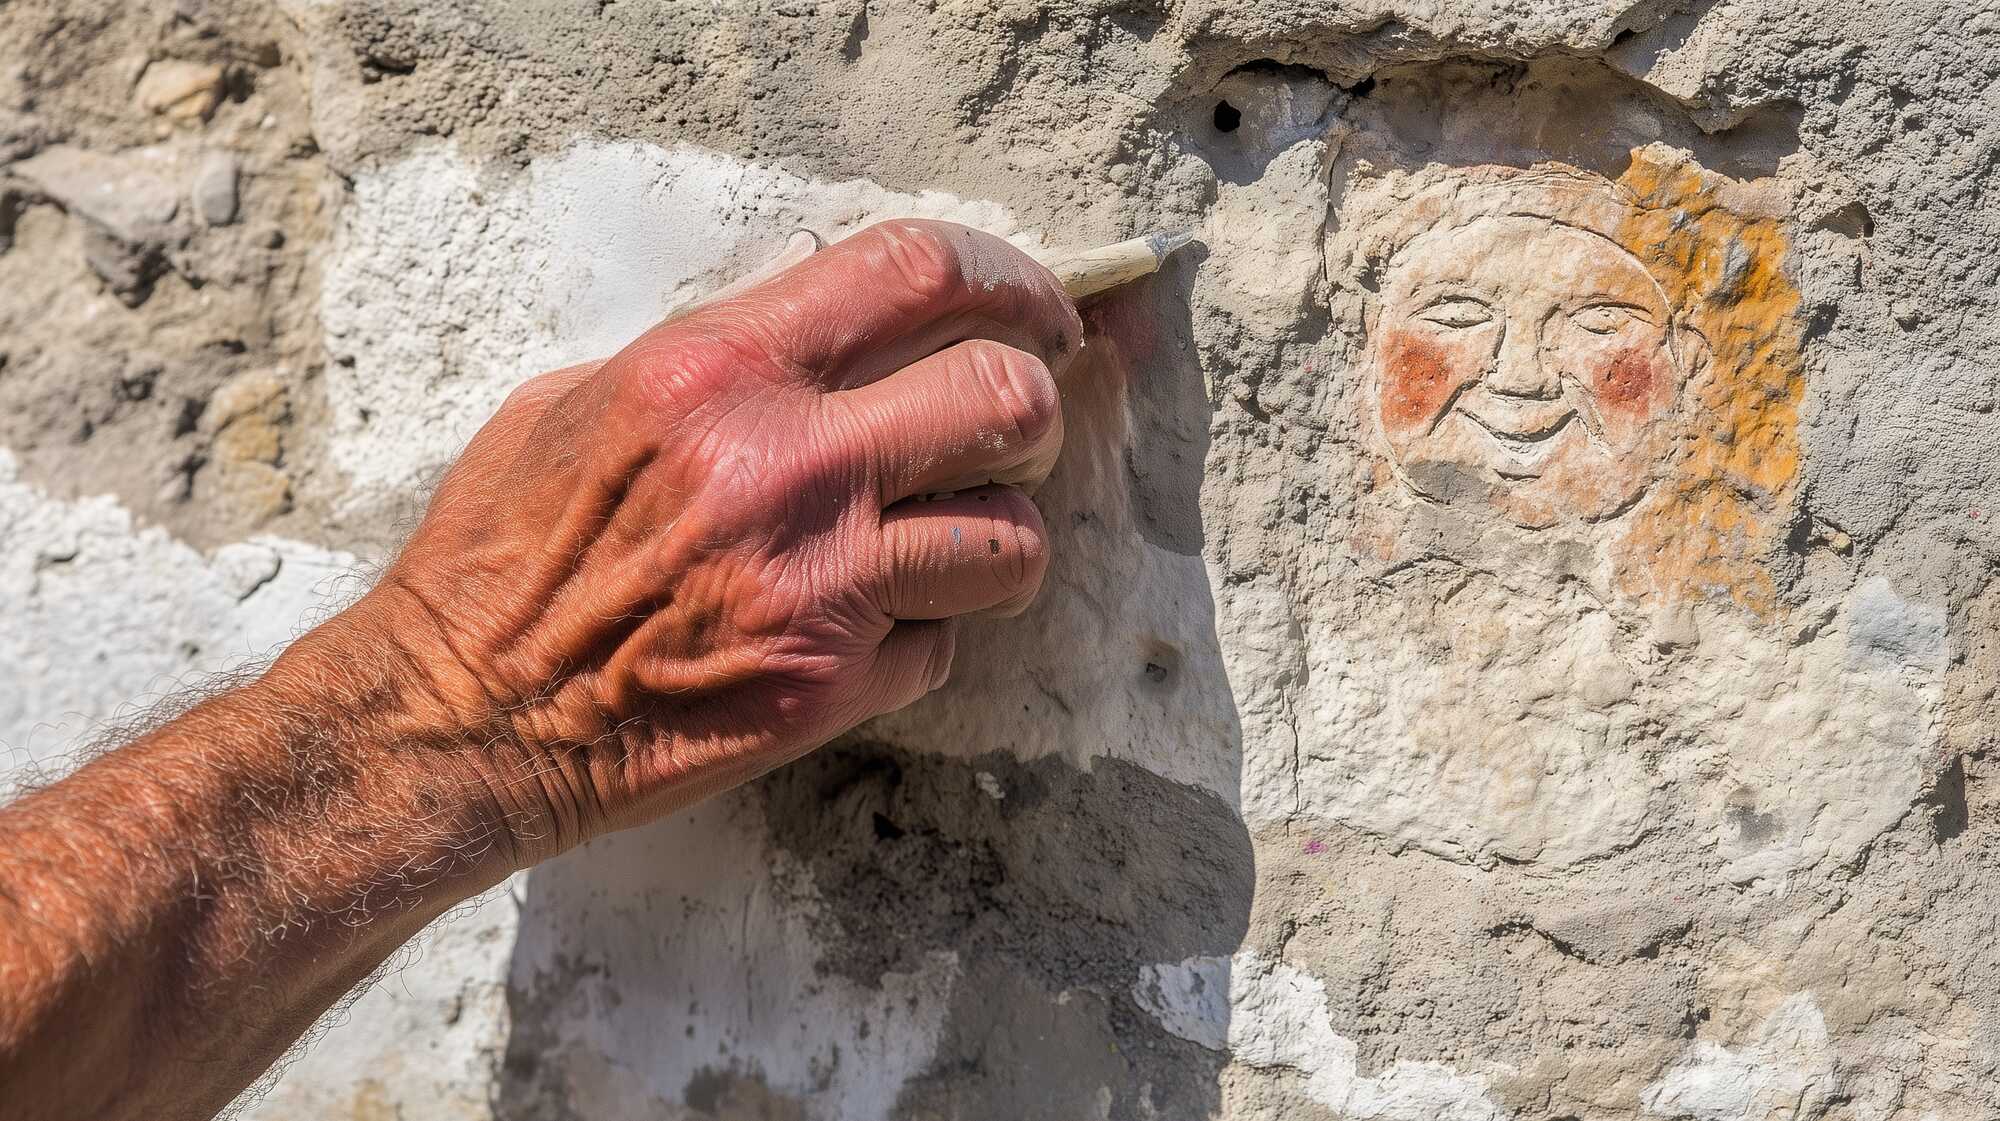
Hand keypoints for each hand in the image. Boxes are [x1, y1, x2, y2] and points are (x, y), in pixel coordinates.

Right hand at [297, 219, 1081, 866]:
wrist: (463, 718)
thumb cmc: (502, 554)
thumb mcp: (581, 403)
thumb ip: (717, 362)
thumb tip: (827, 335)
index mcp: (716, 371)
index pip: (919, 270)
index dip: (1010, 276)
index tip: (1038, 306)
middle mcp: (785, 468)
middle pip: (1006, 397)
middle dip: (1036, 407)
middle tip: (1015, 428)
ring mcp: (819, 586)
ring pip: (1013, 540)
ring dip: (999, 536)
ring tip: (950, 540)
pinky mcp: (827, 687)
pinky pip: (943, 646)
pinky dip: (921, 639)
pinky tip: (859, 634)